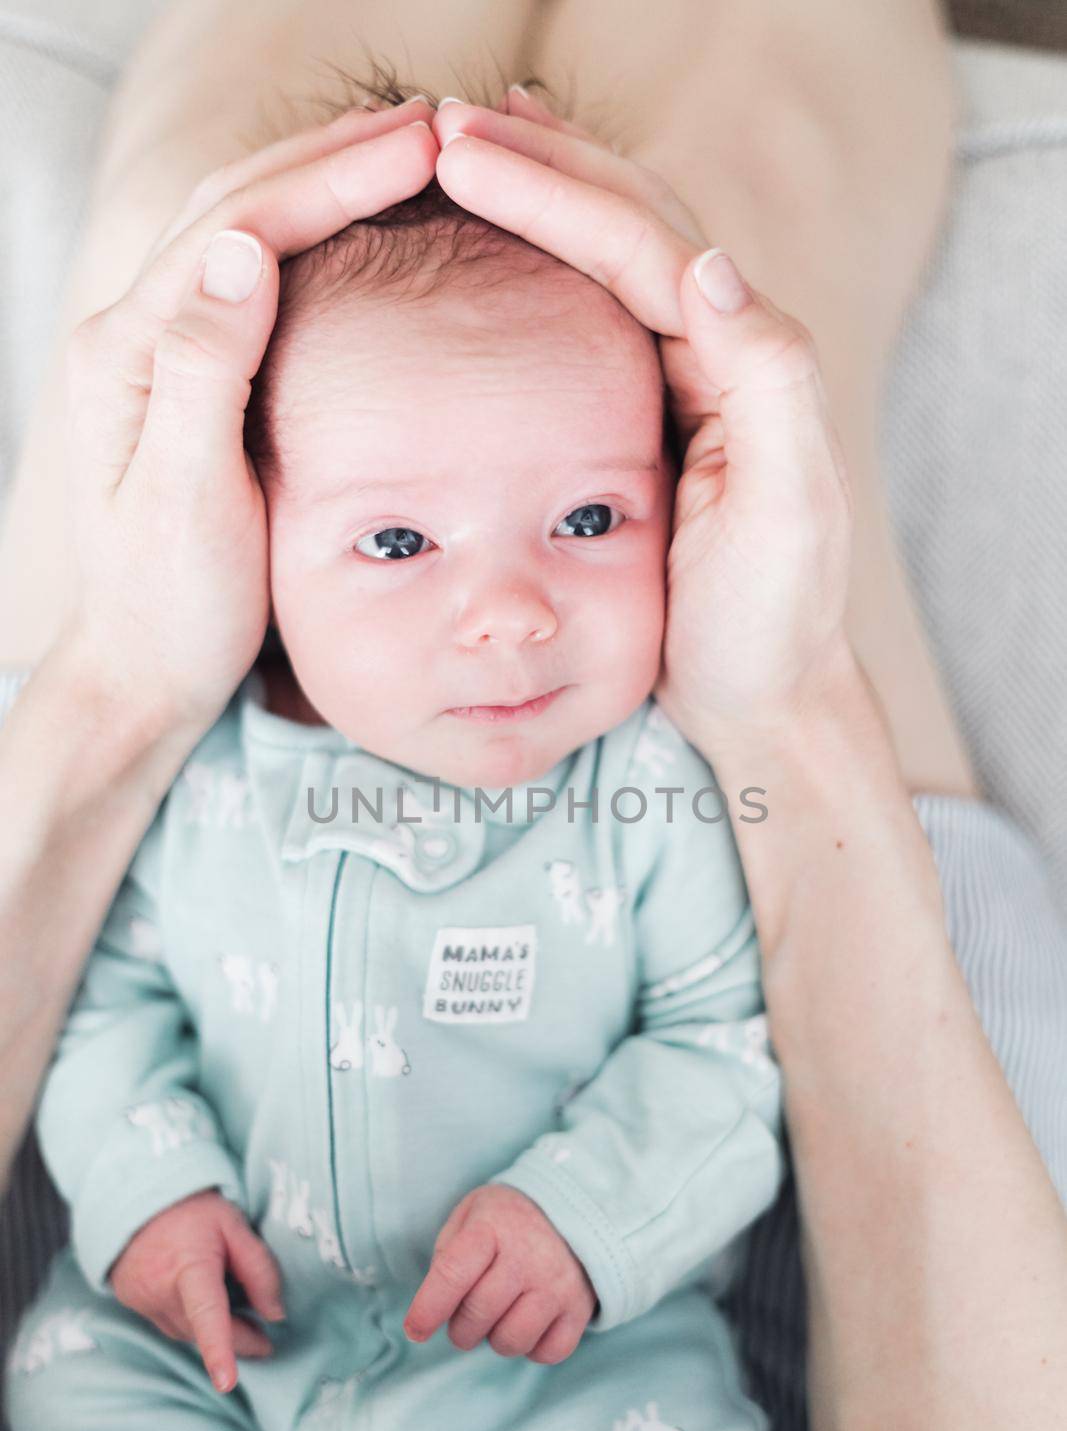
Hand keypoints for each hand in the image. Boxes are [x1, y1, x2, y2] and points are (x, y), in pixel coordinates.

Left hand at [62, 98, 437, 737]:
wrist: (145, 667)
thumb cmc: (171, 604)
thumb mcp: (188, 498)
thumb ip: (204, 371)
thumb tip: (244, 247)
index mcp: (128, 353)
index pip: (236, 228)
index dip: (329, 180)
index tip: (418, 147)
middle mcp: (134, 333)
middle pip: (236, 204)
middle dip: (332, 158)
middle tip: (432, 127)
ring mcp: (159, 350)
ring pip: (242, 228)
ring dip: (322, 182)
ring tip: (408, 153)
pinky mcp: (190, 375)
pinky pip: (252, 276)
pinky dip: (311, 234)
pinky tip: (361, 226)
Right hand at [108, 1186, 285, 1394]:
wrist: (137, 1198)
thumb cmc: (194, 1210)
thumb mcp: (235, 1225)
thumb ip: (259, 1268)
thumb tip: (275, 1314)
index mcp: (189, 1266)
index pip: (207, 1314)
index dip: (219, 1350)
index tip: (227, 1382)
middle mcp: (160, 1289)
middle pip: (203, 1332)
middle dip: (237, 1343)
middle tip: (265, 1343)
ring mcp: (141, 1300)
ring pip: (185, 1333)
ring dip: (214, 1335)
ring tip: (241, 1323)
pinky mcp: (132, 1303)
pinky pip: (169, 1324)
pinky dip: (191, 1324)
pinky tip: (206, 1309)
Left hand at [403, 1184, 595, 1363]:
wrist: (574, 1207)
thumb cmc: (508, 1219)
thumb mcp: (471, 1214)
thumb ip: (447, 1254)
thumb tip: (433, 1306)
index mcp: (492, 1227)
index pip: (452, 1274)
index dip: (427, 1309)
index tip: (414, 1331)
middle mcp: (527, 1256)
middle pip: (477, 1315)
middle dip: (460, 1329)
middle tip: (464, 1318)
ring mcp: (557, 1285)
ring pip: (511, 1341)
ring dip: (495, 1339)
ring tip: (499, 1317)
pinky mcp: (580, 1309)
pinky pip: (546, 1353)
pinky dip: (532, 1348)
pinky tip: (529, 1323)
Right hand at [432, 91, 854, 741]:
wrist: (764, 702)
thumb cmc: (769, 623)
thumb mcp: (787, 514)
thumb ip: (770, 384)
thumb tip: (708, 262)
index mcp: (743, 361)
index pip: (643, 243)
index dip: (552, 190)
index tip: (459, 154)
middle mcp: (717, 354)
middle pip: (627, 224)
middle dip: (540, 167)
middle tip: (446, 125)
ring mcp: (681, 385)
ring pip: (606, 260)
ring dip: (539, 199)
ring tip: (462, 153)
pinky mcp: (646, 424)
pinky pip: (587, 321)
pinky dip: (538, 273)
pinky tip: (492, 259)